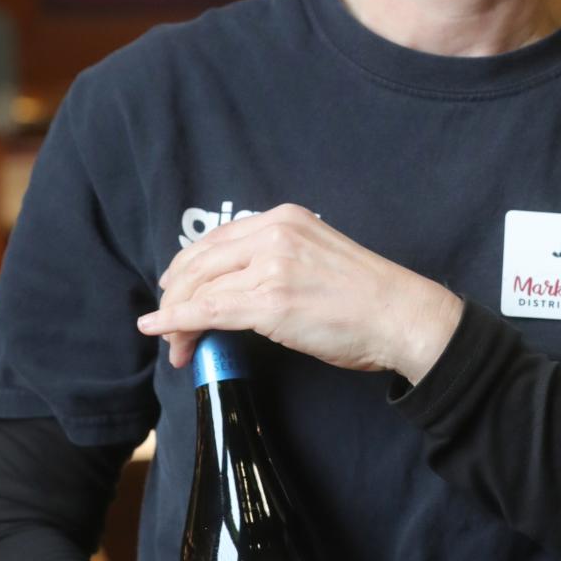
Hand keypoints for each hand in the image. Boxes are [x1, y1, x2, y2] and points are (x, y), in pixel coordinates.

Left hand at [137, 203, 461, 382]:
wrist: (400, 315)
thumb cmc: (366, 298)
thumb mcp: (316, 257)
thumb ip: (278, 260)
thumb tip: (238, 288)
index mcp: (284, 219)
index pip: (218, 239)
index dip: (188, 267)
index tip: (176, 289)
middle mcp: (274, 234)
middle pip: (200, 260)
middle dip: (175, 293)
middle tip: (166, 321)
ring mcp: (272, 267)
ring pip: (199, 288)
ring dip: (175, 316)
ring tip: (172, 342)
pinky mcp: (271, 303)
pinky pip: (208, 311)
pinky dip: (176, 322)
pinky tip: (161, 332)